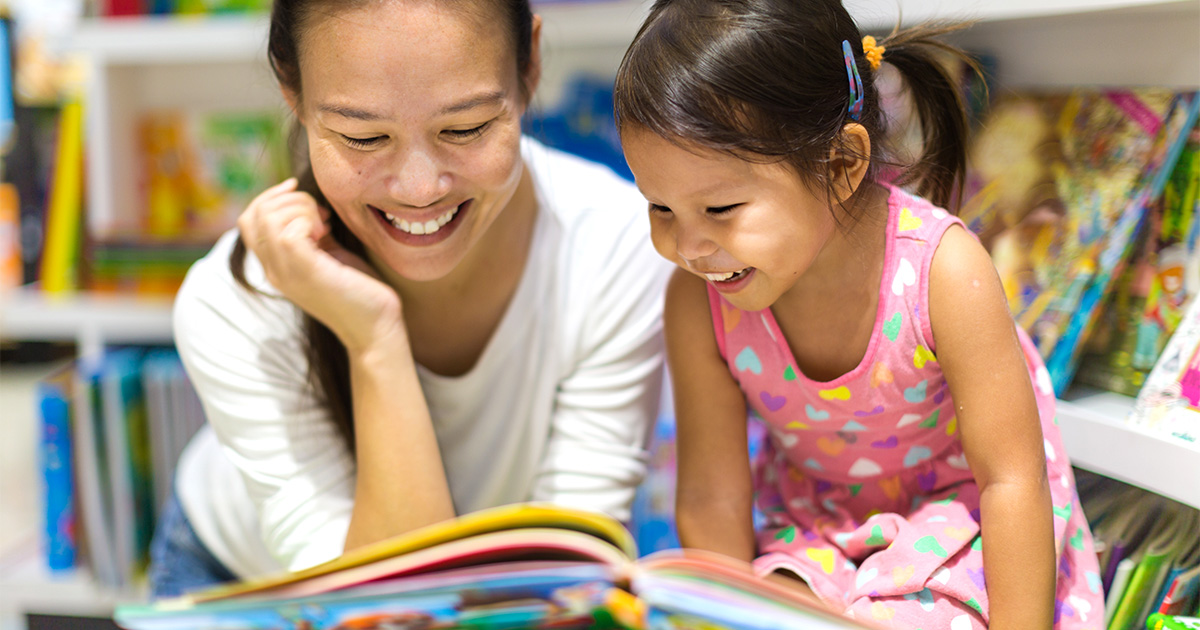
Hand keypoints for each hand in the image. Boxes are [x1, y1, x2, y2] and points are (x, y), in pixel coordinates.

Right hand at [238, 178, 405, 353]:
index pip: (248, 221)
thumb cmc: (359, 289)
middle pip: (254, 214)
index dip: (270, 197)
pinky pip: (289, 231)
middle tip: (322, 214)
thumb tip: (307, 204)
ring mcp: (286, 273)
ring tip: (325, 224)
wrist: (376, 327)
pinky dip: (309, 219)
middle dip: (290, 199)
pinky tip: (328, 232)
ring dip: (301, 207)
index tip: (298, 191)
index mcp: (276, 266)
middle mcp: (274, 271)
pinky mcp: (307, 272)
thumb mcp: (328, 254)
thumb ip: (312, 233)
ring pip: (269, 218)